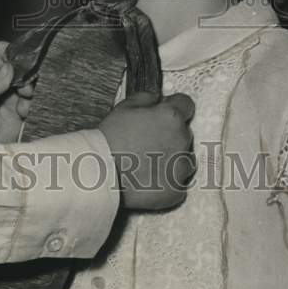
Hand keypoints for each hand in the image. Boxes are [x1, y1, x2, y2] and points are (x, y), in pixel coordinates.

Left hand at [0, 41, 33, 142]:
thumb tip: (9, 66)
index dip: (10, 52)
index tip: (21, 59)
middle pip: (18, 66)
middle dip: (25, 71)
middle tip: (26, 84)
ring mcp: (10, 99)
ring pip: (28, 83)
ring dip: (31, 88)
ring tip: (26, 98)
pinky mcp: (21, 114)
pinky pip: (33, 102)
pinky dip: (33, 103)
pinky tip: (25, 112)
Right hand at [98, 91, 194, 210]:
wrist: (101, 173)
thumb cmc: (110, 139)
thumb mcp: (124, 107)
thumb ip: (146, 98)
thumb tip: (157, 98)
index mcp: (170, 117)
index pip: (186, 104)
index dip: (175, 107)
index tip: (165, 113)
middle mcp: (181, 140)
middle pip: (183, 133)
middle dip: (170, 135)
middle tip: (148, 142)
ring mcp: (181, 167)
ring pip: (184, 159)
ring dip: (172, 159)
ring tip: (148, 163)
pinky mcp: (177, 190)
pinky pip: (178, 183)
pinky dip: (167, 182)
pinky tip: (149, 179)